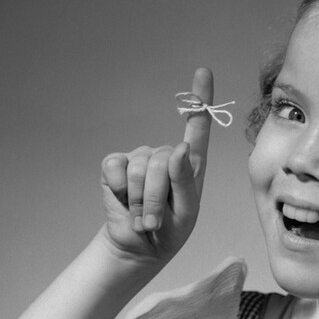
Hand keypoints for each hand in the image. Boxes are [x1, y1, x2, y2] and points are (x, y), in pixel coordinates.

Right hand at [99, 68, 213, 265]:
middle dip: (157, 197)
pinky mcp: (115, 166)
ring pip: (140, 169)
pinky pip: (117, 168)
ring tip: (143, 218)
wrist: (138, 246)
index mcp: (190, 164)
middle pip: (163, 161)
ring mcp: (139, 158)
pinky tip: (125, 203)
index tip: (203, 72)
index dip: (200, 99)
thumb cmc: (170, 229)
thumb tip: (179, 148)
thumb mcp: (187, 212)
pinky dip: (121, 192)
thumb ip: (185, 181)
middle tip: (155, 222)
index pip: (197, 126)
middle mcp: (165, 155)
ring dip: (141, 201)